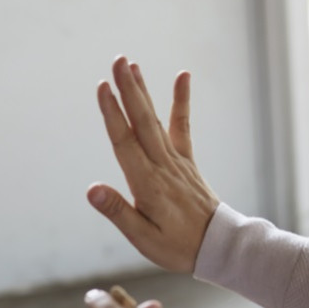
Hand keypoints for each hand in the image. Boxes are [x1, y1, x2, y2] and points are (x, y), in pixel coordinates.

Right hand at [88, 57, 218, 272]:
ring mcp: (176, 161)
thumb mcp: (142, 237)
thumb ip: (117, 211)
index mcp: (147, 184)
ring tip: (132, 65)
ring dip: (142, 91)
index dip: (112, 114)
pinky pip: (183, 127)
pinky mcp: (186, 162)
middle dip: (128, 90)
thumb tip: (92, 189)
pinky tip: (182, 76)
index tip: (102, 88)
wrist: (216, 246)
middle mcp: (162, 166)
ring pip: (156, 120)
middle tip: (118, 61)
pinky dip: (181, 101)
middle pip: (142, 122)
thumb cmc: (176, 247)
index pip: (125, 143)